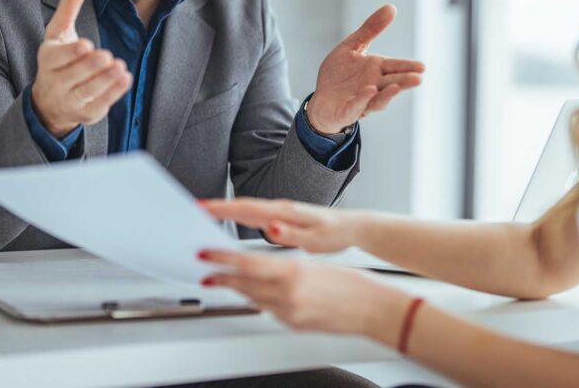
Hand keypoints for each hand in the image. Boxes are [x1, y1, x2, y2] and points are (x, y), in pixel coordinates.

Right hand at [30, 0, 131, 136]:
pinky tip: (125, 79)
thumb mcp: (59, 33)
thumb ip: (69, 7)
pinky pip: (100, 104)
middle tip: (106, 56)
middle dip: (90, 67)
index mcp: (48, 60)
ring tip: (120, 67)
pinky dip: (113, 93)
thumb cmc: (59, 59)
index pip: (56, 58)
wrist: (50, 101)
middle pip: (72, 76)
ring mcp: (70, 100)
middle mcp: (55, 82)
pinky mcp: (87, 113)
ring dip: (104, 81)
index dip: (70, 54)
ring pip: (87, 92)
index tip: (85, 45)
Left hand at [198, 250, 410, 338]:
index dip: (223, 259)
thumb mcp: (316, 265)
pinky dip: (256, 299)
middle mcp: (288, 297)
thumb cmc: (354, 284)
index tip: (207, 253)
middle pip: (244, 284)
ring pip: (253, 298)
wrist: (373, 310)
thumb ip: (287, 266)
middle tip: (205, 266)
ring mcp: (290, 314)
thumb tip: (264, 264)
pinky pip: (268, 310)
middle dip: (222, 275)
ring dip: (236, 287)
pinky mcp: (294, 325)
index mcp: (294, 274)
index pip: (248, 264)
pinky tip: (251, 293)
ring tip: (220, 279)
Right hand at [201, 198, 364, 253]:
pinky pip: (255, 215)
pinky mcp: (282, 218)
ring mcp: (280, 212)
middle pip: (242, 206)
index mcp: (284, 213)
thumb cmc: (335, 233)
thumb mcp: (315, 239)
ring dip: (226, 210)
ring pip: (247, 210)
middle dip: (218, 206)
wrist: (353, 227)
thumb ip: (291, 234)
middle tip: (194, 208)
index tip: (202, 207)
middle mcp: (280, 209)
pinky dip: (239, 216)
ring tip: (204, 214)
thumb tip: (270, 227)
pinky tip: (231, 222)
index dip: (223, 208)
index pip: (248, 208)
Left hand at [307, 5, 424, 133]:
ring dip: (387, 94)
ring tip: (396, 87)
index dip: (408, 67)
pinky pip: (356, 106)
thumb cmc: (339, 74)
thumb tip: (391, 7)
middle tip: (418, 78)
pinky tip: (369, 90)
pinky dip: (363, 99)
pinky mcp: (347, 111)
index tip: (422, 67)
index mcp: (375, 70)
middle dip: (404, 82)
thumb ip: (370, 29)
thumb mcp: (352, 46)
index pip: (395, 67)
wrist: (322, 100)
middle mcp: (373, 86)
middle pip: (391, 84)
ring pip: (378, 99)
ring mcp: (362, 101)